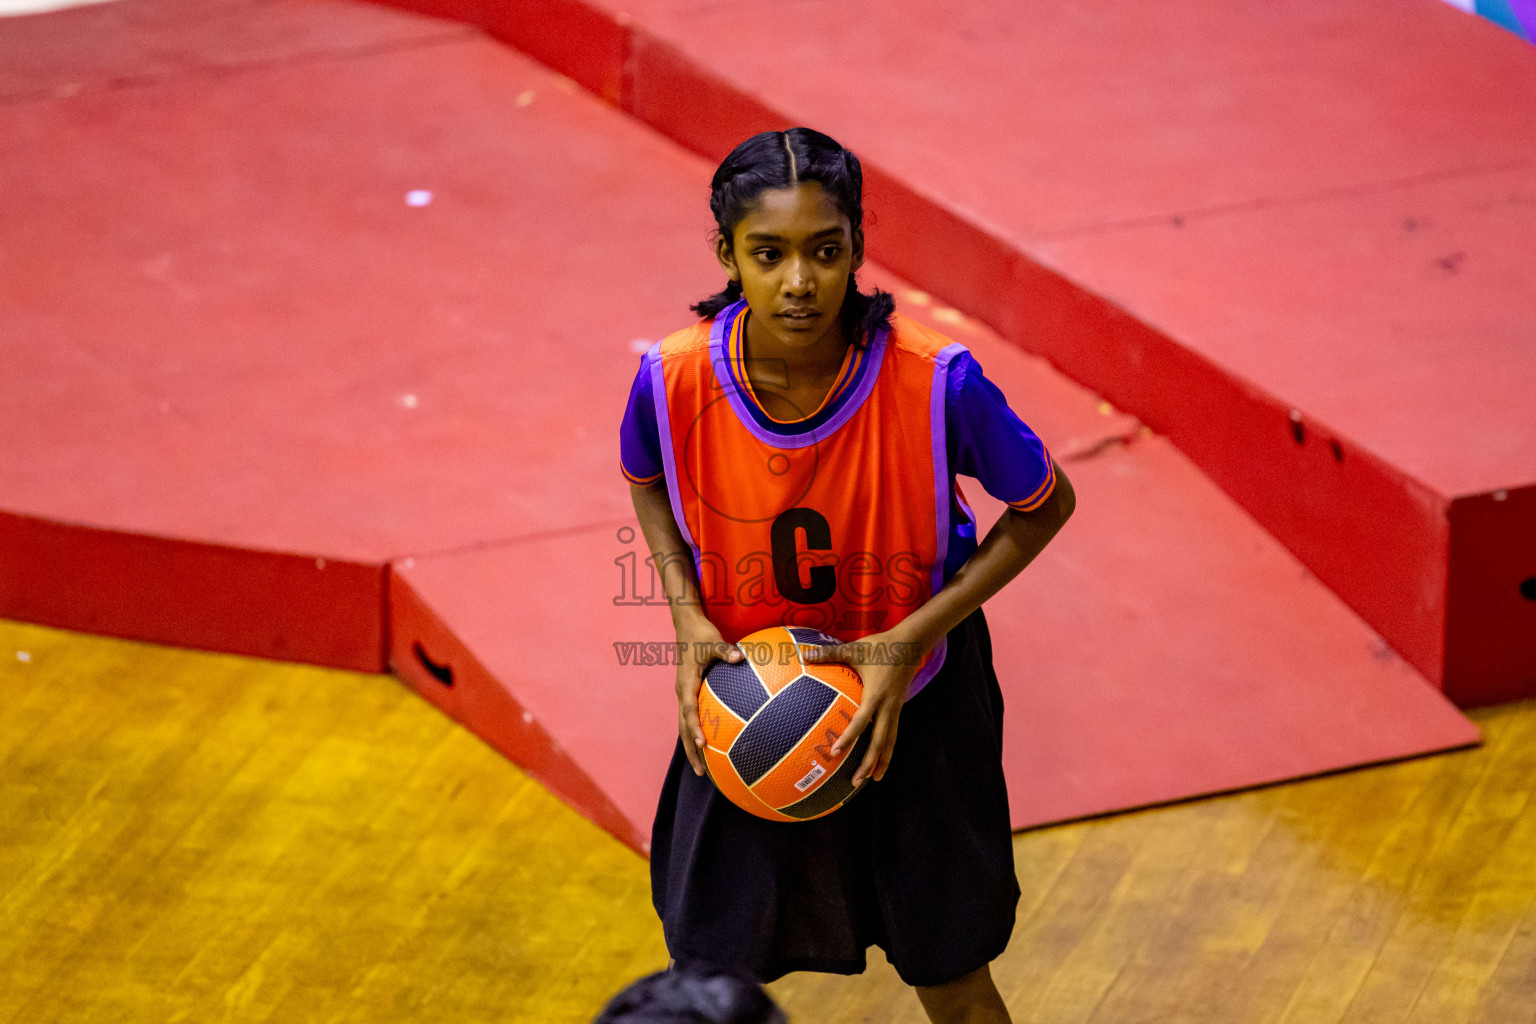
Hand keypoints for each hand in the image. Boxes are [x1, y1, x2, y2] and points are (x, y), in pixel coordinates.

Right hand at [675, 620, 742, 776]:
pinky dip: (696, 733)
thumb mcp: (713, 640)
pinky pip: (691, 717)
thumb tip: (740, 657)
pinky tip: (710, 745)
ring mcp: (685, 693)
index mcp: (686, 683)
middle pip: (683, 727)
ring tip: (703, 769)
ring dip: (691, 747)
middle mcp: (682, 692)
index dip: (694, 728)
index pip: (689, 711)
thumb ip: (726, 650)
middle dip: (691, 751)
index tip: (702, 745)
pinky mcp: (689, 692)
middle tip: (702, 773)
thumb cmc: (700, 633)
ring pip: (685, 726)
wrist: (686, 625)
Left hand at [802, 630, 924, 786]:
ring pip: (890, 742)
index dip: (849, 737)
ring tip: (872, 780)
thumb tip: (804, 654)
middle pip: (880, 741)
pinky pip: (893, 734)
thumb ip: (829, 653)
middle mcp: (888, 706)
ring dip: (882, 762)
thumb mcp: (854, 649)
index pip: (862, 721)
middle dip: (869, 763)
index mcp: (876, 694)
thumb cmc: (880, 647)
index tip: (836, 752)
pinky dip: (887, 750)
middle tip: (856, 781)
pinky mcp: (898, 709)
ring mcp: (895, 709)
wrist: (911, 644)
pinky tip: (880, 761)